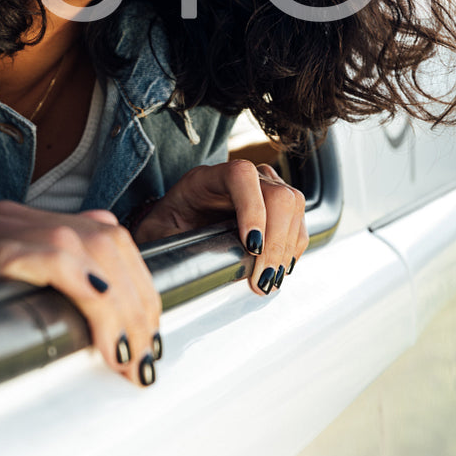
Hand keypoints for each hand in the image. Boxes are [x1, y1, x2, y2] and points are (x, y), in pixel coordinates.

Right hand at [0, 201, 161, 385]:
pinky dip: (84, 289)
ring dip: (117, 308)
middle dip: (137, 304)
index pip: (112, 241)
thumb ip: (64, 293)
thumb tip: (116, 332)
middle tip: (142, 355)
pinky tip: (98, 325)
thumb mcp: (17, 295)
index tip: (148, 336)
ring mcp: (8, 228)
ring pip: (89, 249)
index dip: (140, 290)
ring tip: (124, 353)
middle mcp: (26, 218)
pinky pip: (53, 259)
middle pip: (108, 244)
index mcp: (37, 224)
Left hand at [131, 159, 306, 296]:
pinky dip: (292, 249)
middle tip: (262, 277)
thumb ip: (174, 245)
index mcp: (206, 178)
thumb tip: (198, 269)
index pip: (241, 176)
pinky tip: (278, 269)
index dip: (252, 209)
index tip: (251, 246)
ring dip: (286, 248)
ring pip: (293, 206)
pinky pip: (296, 222)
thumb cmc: (166, 228)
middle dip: (275, 240)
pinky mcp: (274, 206)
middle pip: (277, 193)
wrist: (174, 225)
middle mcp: (240, 177)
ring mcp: (261, 188)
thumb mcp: (159, 235)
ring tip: (269, 279)